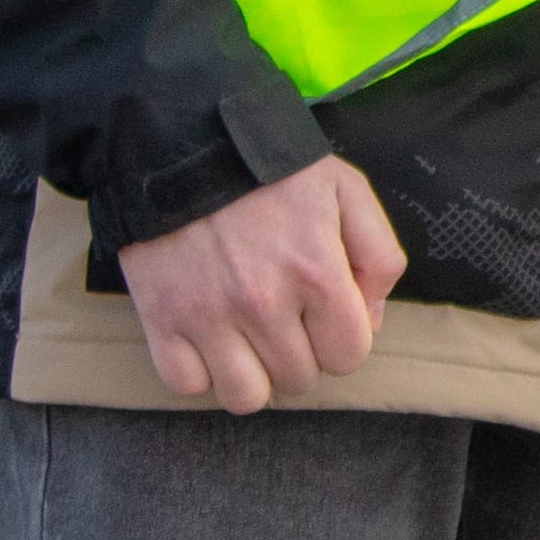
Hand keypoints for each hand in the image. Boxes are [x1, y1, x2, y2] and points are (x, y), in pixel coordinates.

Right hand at [114, 156, 405, 412]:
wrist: (183, 141)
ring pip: (245, 397)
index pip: (348, 355)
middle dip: (301, 352)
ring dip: (253, 373)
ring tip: (248, 335)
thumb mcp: (347, 190)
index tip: (325, 315)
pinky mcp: (160, 319)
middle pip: (299, 379)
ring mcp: (207, 315)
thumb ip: (378, 255)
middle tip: (284, 314)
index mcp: (316, 272)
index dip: (343, 339)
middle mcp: (263, 302)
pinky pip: (187, 385)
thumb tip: (369, 322)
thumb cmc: (271, 170)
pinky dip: (200, 370)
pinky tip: (209, 334)